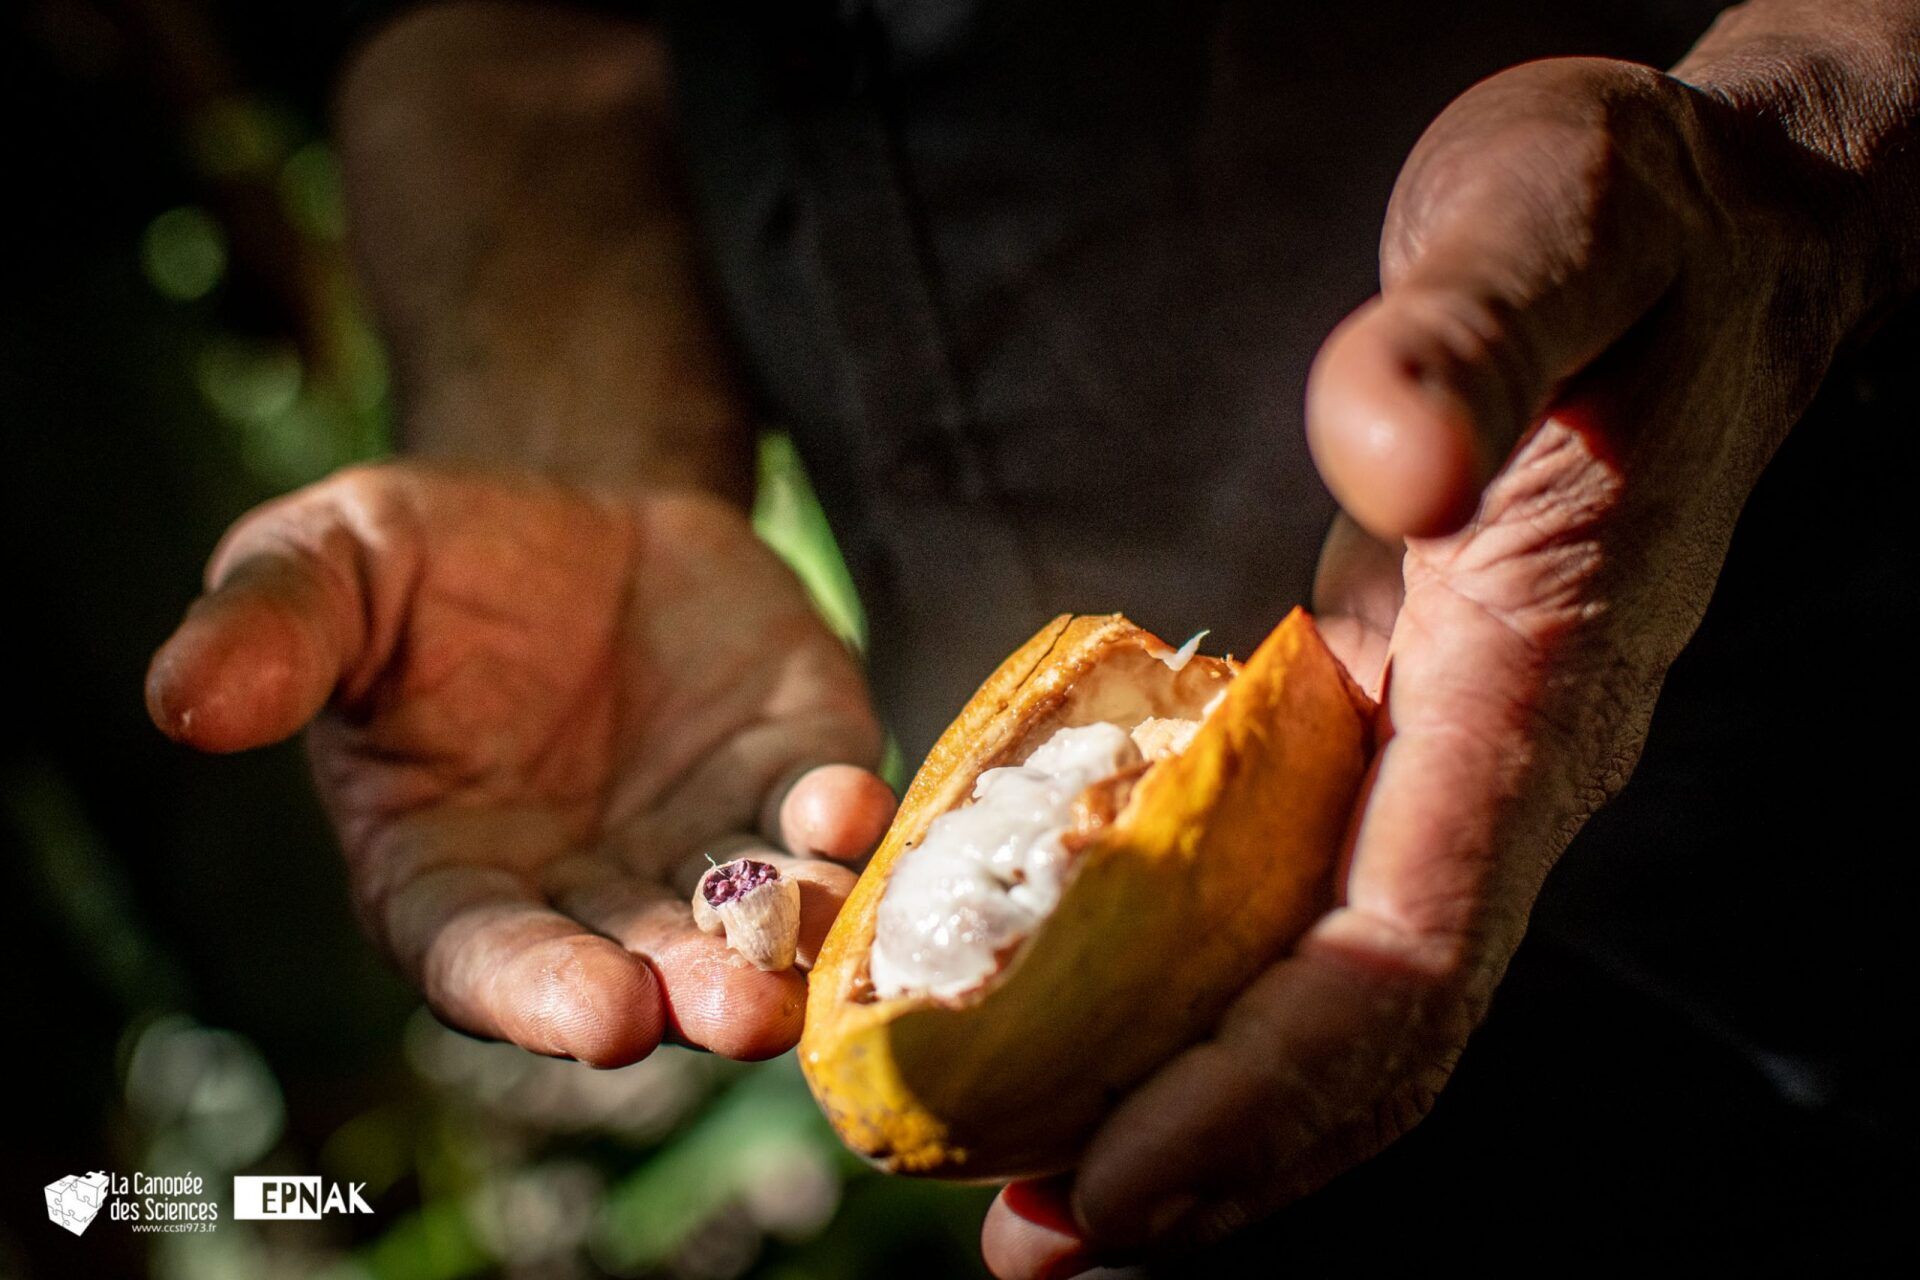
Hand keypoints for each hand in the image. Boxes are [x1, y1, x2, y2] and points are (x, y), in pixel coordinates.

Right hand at [147, 462, 895, 1065]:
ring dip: (783, 939)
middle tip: (734, 1012)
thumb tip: (184, 702)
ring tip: (802, 955)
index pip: (490, 960)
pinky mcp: (789, 768)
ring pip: (749, 915)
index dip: (543, 993)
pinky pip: (821, 811)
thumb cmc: (425, 563)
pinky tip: (846, 807)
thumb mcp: (326, 567)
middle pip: (641, 965)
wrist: (567, 509)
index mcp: (453, 875)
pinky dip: (840, 821)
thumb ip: (270, 635)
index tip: (602, 1016)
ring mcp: (702, 838)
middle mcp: (589, 888)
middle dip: (690, 990)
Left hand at [985, 53, 1878, 1273]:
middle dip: (1197, 1153)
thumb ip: (1471, 334)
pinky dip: (1198, 995)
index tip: (1102, 1183)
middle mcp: (1501, 764)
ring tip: (1024, 1181)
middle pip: (1357, 1033)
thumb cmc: (1633, 228)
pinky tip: (1091, 1022)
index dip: (1253, 1094)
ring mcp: (1455, 758)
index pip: (1398, 956)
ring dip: (1187, 1107)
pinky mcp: (1400, 725)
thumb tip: (1385, 456)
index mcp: (1533, 683)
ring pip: (1328, 997)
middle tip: (1015, 1236)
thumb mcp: (1554, 220)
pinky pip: (1303, 908)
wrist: (1705, 241)